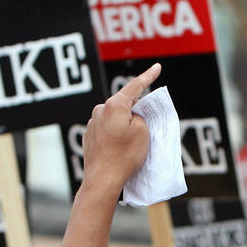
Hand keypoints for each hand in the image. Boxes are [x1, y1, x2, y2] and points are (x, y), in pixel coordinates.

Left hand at [82, 63, 161, 195]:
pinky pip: (107, 129)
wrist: (102, 179)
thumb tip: (131, 117)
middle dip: (136, 110)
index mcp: (114, 105)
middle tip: (146, 124)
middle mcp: (100, 110)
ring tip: (131, 145)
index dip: (148, 77)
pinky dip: (116, 135)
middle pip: (124, 104)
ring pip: (115, 118)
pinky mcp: (89, 136)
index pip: (135, 86)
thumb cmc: (125, 156)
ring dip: (125, 125)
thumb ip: (139, 118)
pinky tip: (120, 150)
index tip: (156, 67)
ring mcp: (92, 123)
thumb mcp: (143, 132)